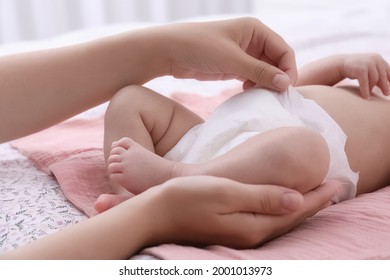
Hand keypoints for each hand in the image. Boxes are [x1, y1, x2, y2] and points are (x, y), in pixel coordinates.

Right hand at [144, 176, 338, 247]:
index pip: (295, 210)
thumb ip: (262, 197)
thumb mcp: (226, 193)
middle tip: (335, 188)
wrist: (156, 213)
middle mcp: (251, 233)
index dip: (318, 196)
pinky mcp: (232, 229)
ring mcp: (240, 234)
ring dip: (301, 208)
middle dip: (315, 203)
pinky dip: (282, 211)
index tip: (337, 183)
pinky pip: (267, 220)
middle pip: (291, 218)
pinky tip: (283, 204)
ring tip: (316, 196)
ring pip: (281, 220)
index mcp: (253, 224)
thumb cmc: (187, 197)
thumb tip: (297, 199)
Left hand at [157, 17, 296, 90]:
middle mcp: (252, 40)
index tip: (285, 89)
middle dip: (277, 78)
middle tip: (274, 97)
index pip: (283, 50)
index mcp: (255, 30)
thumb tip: (285, 83)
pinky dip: (253, 85)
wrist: (169, 52)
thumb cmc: (199, 47)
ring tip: (260, 95)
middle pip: (276, 62)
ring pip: (264, 71)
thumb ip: (259, 71)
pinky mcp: (233, 66)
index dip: (288, 69)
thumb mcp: (231, 59)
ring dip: (265, 84)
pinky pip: (251, 77)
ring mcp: (242, 54)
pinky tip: (247, 92)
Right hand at [341, 53, 389, 97]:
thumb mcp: (369, 68)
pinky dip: (365, 91)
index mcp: (378, 58)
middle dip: (384, 86)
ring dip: (372, 88)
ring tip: (370, 95)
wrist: (342, 64)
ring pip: (374, 80)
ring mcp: (368, 63)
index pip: (388, 70)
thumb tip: (387, 86)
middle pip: (382, 76)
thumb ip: (377, 73)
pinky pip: (366, 83)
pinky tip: (366, 97)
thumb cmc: (357, 68)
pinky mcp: (361, 70)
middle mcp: (375, 59)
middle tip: (386, 94)